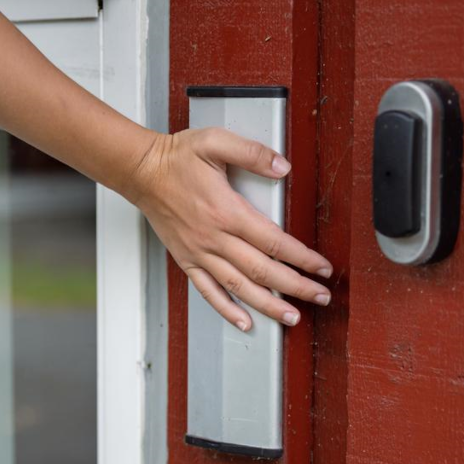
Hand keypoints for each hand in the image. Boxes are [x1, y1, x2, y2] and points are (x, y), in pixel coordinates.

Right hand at [128, 128, 332, 330]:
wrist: (141, 172)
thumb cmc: (176, 157)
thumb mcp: (215, 142)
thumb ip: (252, 152)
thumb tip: (282, 166)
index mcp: (227, 211)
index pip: (274, 242)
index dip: (303, 258)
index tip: (322, 268)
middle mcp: (215, 238)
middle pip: (263, 271)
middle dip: (296, 287)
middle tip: (320, 297)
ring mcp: (200, 253)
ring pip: (239, 287)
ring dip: (269, 305)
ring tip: (292, 316)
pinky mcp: (187, 260)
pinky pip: (208, 291)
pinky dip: (228, 309)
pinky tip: (244, 321)